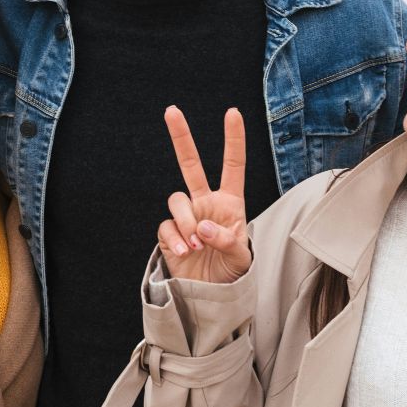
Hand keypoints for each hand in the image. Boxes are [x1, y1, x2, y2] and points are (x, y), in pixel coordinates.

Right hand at [157, 107, 251, 283]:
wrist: (211, 296)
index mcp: (229, 203)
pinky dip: (175, 239)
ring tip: (197, 245)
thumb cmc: (232, 272)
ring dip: (186, 221)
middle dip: (181, 137)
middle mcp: (205, 203)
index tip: (232, 113)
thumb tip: (204, 227)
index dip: (233, 139)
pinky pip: (166, 227)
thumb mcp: (240, 258)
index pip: (232, 166)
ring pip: (177, 201)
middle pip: (190, 164)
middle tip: (171, 110)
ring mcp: (186, 217)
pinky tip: (186, 253)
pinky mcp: (169, 234)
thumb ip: (227, 240)